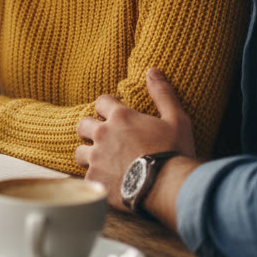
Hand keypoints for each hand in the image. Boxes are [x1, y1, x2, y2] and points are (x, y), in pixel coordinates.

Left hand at [76, 68, 196, 208]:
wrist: (167, 186)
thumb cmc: (173, 152)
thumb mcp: (176, 119)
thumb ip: (162, 94)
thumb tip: (152, 70)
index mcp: (120, 117)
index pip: (101, 101)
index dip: (106, 108)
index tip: (113, 116)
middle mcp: (103, 135)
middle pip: (83, 125)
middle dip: (90, 130)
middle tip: (102, 139)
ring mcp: (96, 158)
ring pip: (79, 153)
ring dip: (88, 155)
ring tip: (102, 163)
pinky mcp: (95, 180)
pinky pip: (85, 178)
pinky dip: (95, 180)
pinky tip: (106, 184)